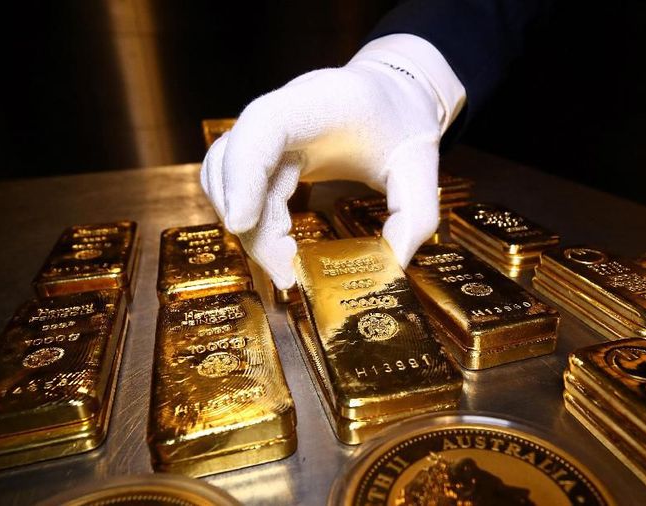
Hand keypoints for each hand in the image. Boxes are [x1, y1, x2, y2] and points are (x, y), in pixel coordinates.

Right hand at [200, 36, 461, 289]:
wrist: (393, 94)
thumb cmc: (404, 124)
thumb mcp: (422, 168)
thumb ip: (414, 219)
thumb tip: (390, 268)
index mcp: (324, 102)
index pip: (264, 124)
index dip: (244, 172)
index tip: (241, 223)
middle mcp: (285, 110)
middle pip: (236, 159)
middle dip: (251, 223)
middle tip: (285, 272)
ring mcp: (268, 129)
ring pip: (224, 172)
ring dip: (245, 224)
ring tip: (284, 262)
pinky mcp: (264, 150)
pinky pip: (235, 182)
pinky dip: (249, 218)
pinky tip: (279, 244)